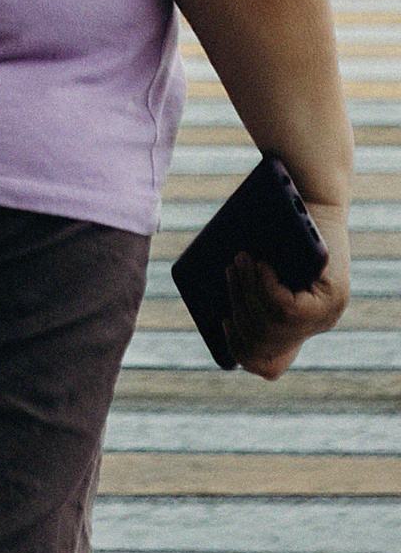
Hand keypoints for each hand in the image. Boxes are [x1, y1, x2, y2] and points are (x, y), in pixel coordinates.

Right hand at [219, 189, 350, 379]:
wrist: (311, 187)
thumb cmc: (277, 220)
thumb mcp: (255, 264)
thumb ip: (246, 291)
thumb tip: (219, 317)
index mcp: (298, 324)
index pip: (269, 365)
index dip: (241, 350)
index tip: (224, 322)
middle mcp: (318, 325)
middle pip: (264, 345)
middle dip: (237, 308)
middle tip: (229, 270)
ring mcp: (328, 314)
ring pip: (273, 328)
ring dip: (247, 294)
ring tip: (240, 261)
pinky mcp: (332, 297)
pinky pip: (287, 310)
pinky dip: (265, 289)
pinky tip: (262, 266)